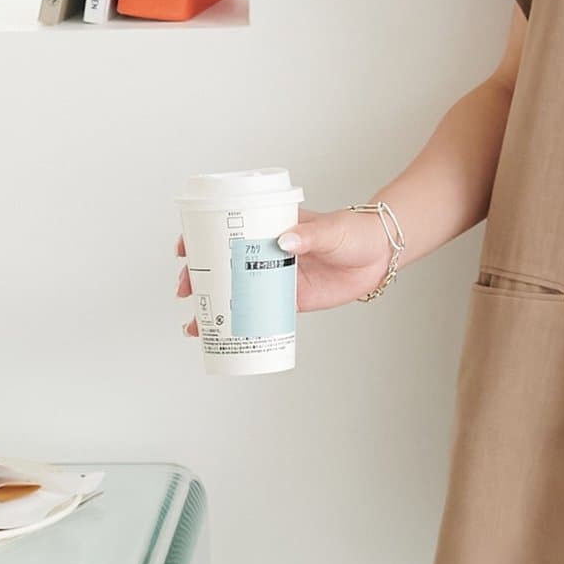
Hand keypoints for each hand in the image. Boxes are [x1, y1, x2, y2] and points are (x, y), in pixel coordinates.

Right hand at [174, 207, 399, 334]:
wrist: (379, 254)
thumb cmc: (353, 232)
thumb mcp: (329, 229)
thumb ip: (308, 235)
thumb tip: (285, 241)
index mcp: (270, 227)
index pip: (227, 229)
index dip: (200, 238)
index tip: (183, 249)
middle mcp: (267, 252)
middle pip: (222, 264)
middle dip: (197, 278)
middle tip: (185, 290)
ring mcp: (276, 277)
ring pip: (236, 292)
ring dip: (213, 306)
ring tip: (194, 324)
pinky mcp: (291, 300)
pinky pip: (261, 313)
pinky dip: (242, 325)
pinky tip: (225, 336)